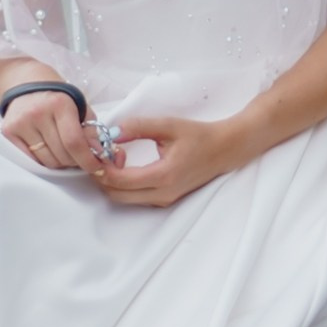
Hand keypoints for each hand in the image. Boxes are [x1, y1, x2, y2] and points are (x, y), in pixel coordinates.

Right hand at [0, 76, 102, 173]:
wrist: (26, 83)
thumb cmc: (57, 97)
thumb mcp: (80, 106)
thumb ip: (91, 131)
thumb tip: (100, 155)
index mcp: (59, 104)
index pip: (74, 142)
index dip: (87, 160)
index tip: (96, 167)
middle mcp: (37, 113)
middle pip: (61, 155)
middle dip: (75, 162)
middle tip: (79, 157)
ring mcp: (21, 123)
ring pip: (47, 161)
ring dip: (60, 163)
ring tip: (63, 152)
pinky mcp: (9, 132)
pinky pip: (31, 160)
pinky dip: (44, 161)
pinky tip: (49, 151)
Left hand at [91, 113, 246, 208]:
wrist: (225, 150)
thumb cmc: (198, 135)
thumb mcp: (168, 125)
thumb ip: (138, 127)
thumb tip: (111, 131)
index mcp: (163, 176)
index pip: (119, 181)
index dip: (103, 166)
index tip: (101, 148)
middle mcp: (163, 194)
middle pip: (116, 195)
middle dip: (104, 176)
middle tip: (106, 153)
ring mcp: (165, 200)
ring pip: (124, 199)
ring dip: (113, 182)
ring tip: (119, 157)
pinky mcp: (166, 200)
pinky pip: (135, 198)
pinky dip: (124, 186)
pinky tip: (129, 166)